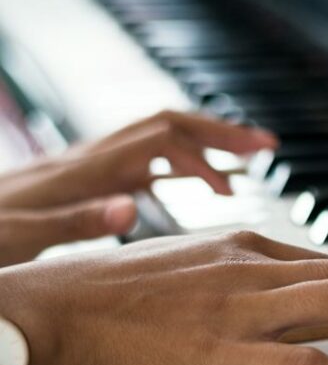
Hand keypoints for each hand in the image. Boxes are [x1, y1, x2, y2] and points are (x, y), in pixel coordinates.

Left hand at [0, 111, 275, 265]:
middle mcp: (91, 161)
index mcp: (84, 172)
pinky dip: (177, 166)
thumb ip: (77, 222)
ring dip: (203, 146)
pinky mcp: (85, 181)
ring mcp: (89, 168)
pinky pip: (143, 161)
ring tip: (242, 165)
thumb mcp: (24, 237)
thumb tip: (131, 209)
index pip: (160, 141)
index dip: (208, 151)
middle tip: (266, 146)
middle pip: (168, 126)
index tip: (244, 173)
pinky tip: (192, 185)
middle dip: (220, 134)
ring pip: (159, 140)